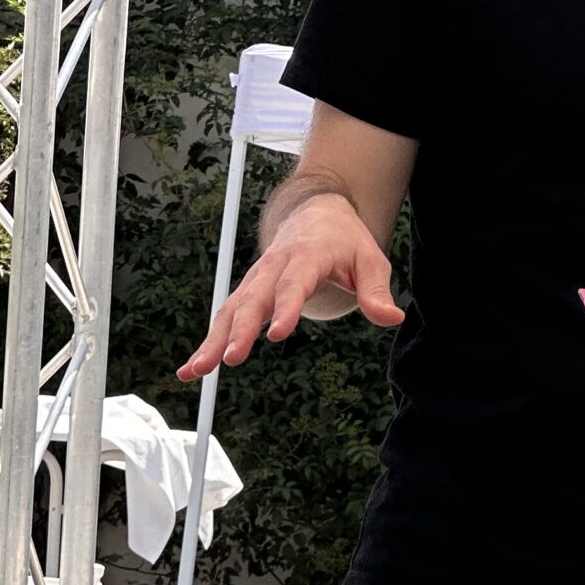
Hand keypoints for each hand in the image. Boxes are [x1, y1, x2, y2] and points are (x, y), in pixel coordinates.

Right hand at [177, 192, 402, 380]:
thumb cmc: (346, 240)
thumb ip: (376, 291)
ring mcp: (257, 278)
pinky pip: (225, 315)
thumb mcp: (371, 260)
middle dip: (239, 330)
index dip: (285, 308)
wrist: (317, 213)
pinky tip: (192, 369)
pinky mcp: (249, 290)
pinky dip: (209, 341)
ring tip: (196, 371)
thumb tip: (392, 318)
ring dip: (212, 340)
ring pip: (231, 309)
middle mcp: (275, 266)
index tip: (276, 335)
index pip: (294, 283)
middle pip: (253, 298)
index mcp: (307, 255)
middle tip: (230, 359)